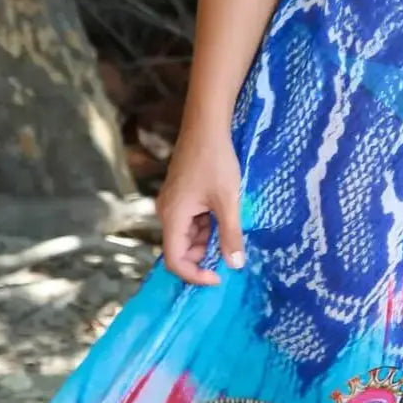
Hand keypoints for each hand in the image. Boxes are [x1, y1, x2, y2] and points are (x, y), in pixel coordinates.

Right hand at [156, 129, 243, 285]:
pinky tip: (225, 214)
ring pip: (188, 234)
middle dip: (204, 255)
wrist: (206, 126)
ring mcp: (173, 203)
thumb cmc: (216, 161)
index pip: (175, 261)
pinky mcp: (181, 194)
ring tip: (231, 228)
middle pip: (181, 248)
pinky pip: (191, 219)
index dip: (195, 275)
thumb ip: (230, 235)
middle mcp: (167, 212)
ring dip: (208, 238)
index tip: (219, 276)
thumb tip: (235, 265)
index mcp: (173, 217)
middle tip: (231, 249)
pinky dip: (207, 224)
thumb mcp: (228, 201)